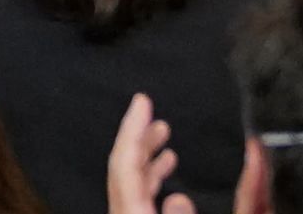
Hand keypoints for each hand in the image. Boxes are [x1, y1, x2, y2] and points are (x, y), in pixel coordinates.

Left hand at [107, 94, 197, 213]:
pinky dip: (152, 175)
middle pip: (124, 166)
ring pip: (132, 180)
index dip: (132, 127)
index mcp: (130, 213)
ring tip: (162, 132)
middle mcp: (125, 212)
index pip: (124, 162)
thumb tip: (179, 196)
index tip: (141, 100)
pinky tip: (165, 167)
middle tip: (157, 115)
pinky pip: (139, 194)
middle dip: (139, 136)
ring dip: (147, 153)